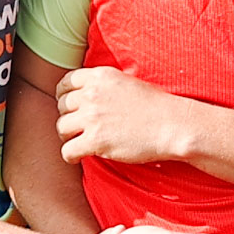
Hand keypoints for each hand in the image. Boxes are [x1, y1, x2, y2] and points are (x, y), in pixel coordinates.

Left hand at [56, 67, 191, 163]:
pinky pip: (68, 150)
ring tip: (79, 141)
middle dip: (68, 117)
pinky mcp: (95, 140)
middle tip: (79, 127)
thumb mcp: (126, 82)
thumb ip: (102, 85)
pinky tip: (79, 156)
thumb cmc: (155, 106)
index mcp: (100, 76)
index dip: (64, 96)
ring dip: (68, 136)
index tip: (69, 107)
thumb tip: (84, 94)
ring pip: (61, 127)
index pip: (65, 83)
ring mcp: (92, 117)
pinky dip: (70, 155)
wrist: (171, 125)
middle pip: (61, 105)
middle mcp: (92, 94)